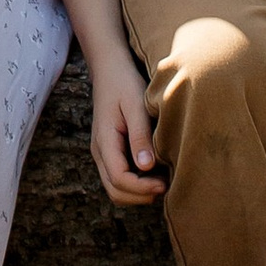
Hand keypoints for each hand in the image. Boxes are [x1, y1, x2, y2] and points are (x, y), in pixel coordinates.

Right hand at [88, 45, 162, 204]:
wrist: (110, 69)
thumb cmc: (124, 83)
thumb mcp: (135, 105)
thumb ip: (139, 135)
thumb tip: (146, 166)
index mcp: (104, 140)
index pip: (119, 178)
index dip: (142, 187)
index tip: (165, 183)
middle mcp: (99, 151)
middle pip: (115, 191)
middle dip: (140, 196)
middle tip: (166, 187)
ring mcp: (102, 152)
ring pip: (116, 188)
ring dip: (138, 192)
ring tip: (163, 181)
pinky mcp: (109, 151)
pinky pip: (119, 177)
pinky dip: (136, 184)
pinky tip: (155, 172)